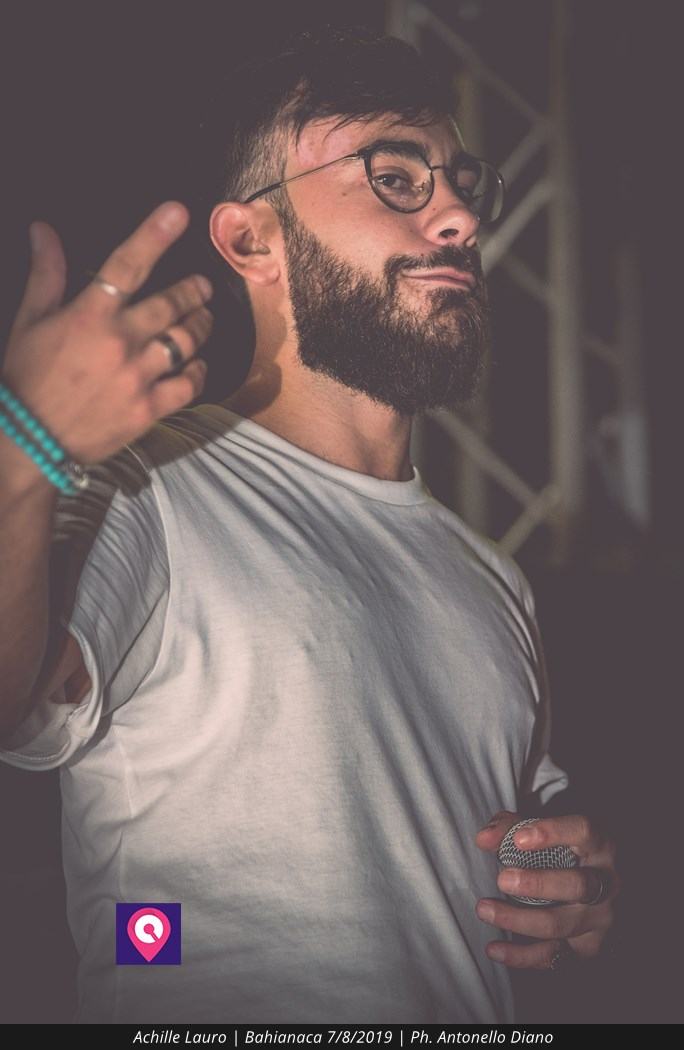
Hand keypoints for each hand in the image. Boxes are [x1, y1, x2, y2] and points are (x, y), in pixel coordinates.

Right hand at [1, 201, 213, 471]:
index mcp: (90, 315)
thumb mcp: (29, 321)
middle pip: (171, 304)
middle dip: (194, 291)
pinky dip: (199, 371)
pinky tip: (198, 365)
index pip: (128, 264)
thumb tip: (44, 229)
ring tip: (204, 319)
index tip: (180, 212)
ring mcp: (139, 377)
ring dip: (200, 325)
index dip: (154, 234)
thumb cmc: (26, 379)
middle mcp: (121, 341)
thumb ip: (46, 274)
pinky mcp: (150, 410)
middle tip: (203, 286)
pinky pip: (189, 384)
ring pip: (186, 341)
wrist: (29, 442)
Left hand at [474, 810, 619, 969]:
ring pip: (562, 924)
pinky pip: (555, 957)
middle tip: (502, 879)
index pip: (584, 832)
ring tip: (485, 909)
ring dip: (519, 919)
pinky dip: (522, 956)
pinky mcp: (588, 947)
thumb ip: (508, 827)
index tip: (519, 839)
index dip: (553, 833)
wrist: (589, 884)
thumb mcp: (539, 830)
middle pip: (578, 885)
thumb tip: (484, 839)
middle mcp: (606, 883)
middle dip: (537, 884)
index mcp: (599, 845)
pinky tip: (495, 949)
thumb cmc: (559, 851)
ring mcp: (599, 918)